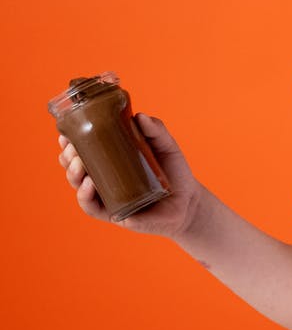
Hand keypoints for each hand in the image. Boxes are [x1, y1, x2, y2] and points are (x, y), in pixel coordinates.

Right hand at [57, 113, 205, 239]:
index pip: (83, 151)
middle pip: (75, 168)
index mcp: (111, 161)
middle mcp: (104, 179)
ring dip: (73, 174)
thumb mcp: (166, 146)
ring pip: (80, 186)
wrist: (189, 201)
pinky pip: (93, 207)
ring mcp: (107, 197)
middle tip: (72, 147)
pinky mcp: (114, 213)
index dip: (70, 144)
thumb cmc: (174, 172)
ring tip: (79, 163)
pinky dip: (86, 195)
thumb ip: (156, 130)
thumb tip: (139, 116)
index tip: (65, 134)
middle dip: (68, 157)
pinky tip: (89, 184)